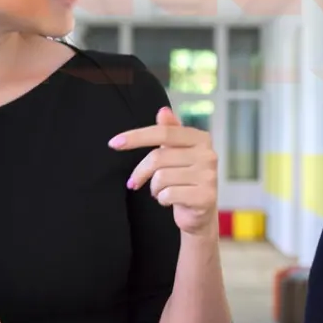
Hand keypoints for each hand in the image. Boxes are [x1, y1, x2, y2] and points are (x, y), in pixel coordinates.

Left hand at [108, 107, 217, 234]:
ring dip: (154, 188)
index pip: (164, 132)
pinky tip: (169, 200)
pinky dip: (162, 199)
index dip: (137, 137)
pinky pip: (169, 195)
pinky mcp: (205, 197)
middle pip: (158, 157)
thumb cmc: (185, 179)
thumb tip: (163, 110)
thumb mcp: (177, 153)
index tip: (114, 143)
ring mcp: (208, 176)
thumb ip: (170, 131)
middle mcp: (208, 155)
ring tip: (160, 191)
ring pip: (161, 178)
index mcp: (201, 139)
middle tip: (134, 182)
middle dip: (141, 172)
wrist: (201, 212)